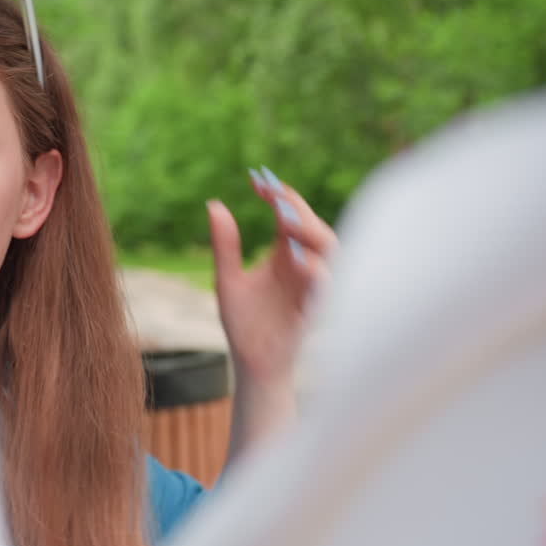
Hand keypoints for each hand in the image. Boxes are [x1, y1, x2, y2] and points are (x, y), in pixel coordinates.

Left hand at [207, 167, 337, 389]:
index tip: (257, 181)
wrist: (252, 364)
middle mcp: (303, 265)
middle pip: (314, 226)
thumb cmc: (244, 325)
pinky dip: (317, 269)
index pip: (290, 215)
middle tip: (274, 196)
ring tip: (287, 219)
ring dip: (313, 232)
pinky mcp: (315, 307)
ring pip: (330, 249)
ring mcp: (312, 285)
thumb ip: (225, 246)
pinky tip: (298, 259)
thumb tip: (214, 205)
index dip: (278, 195)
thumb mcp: (227, 280)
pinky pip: (327, 284)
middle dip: (298, 207)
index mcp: (284, 255)